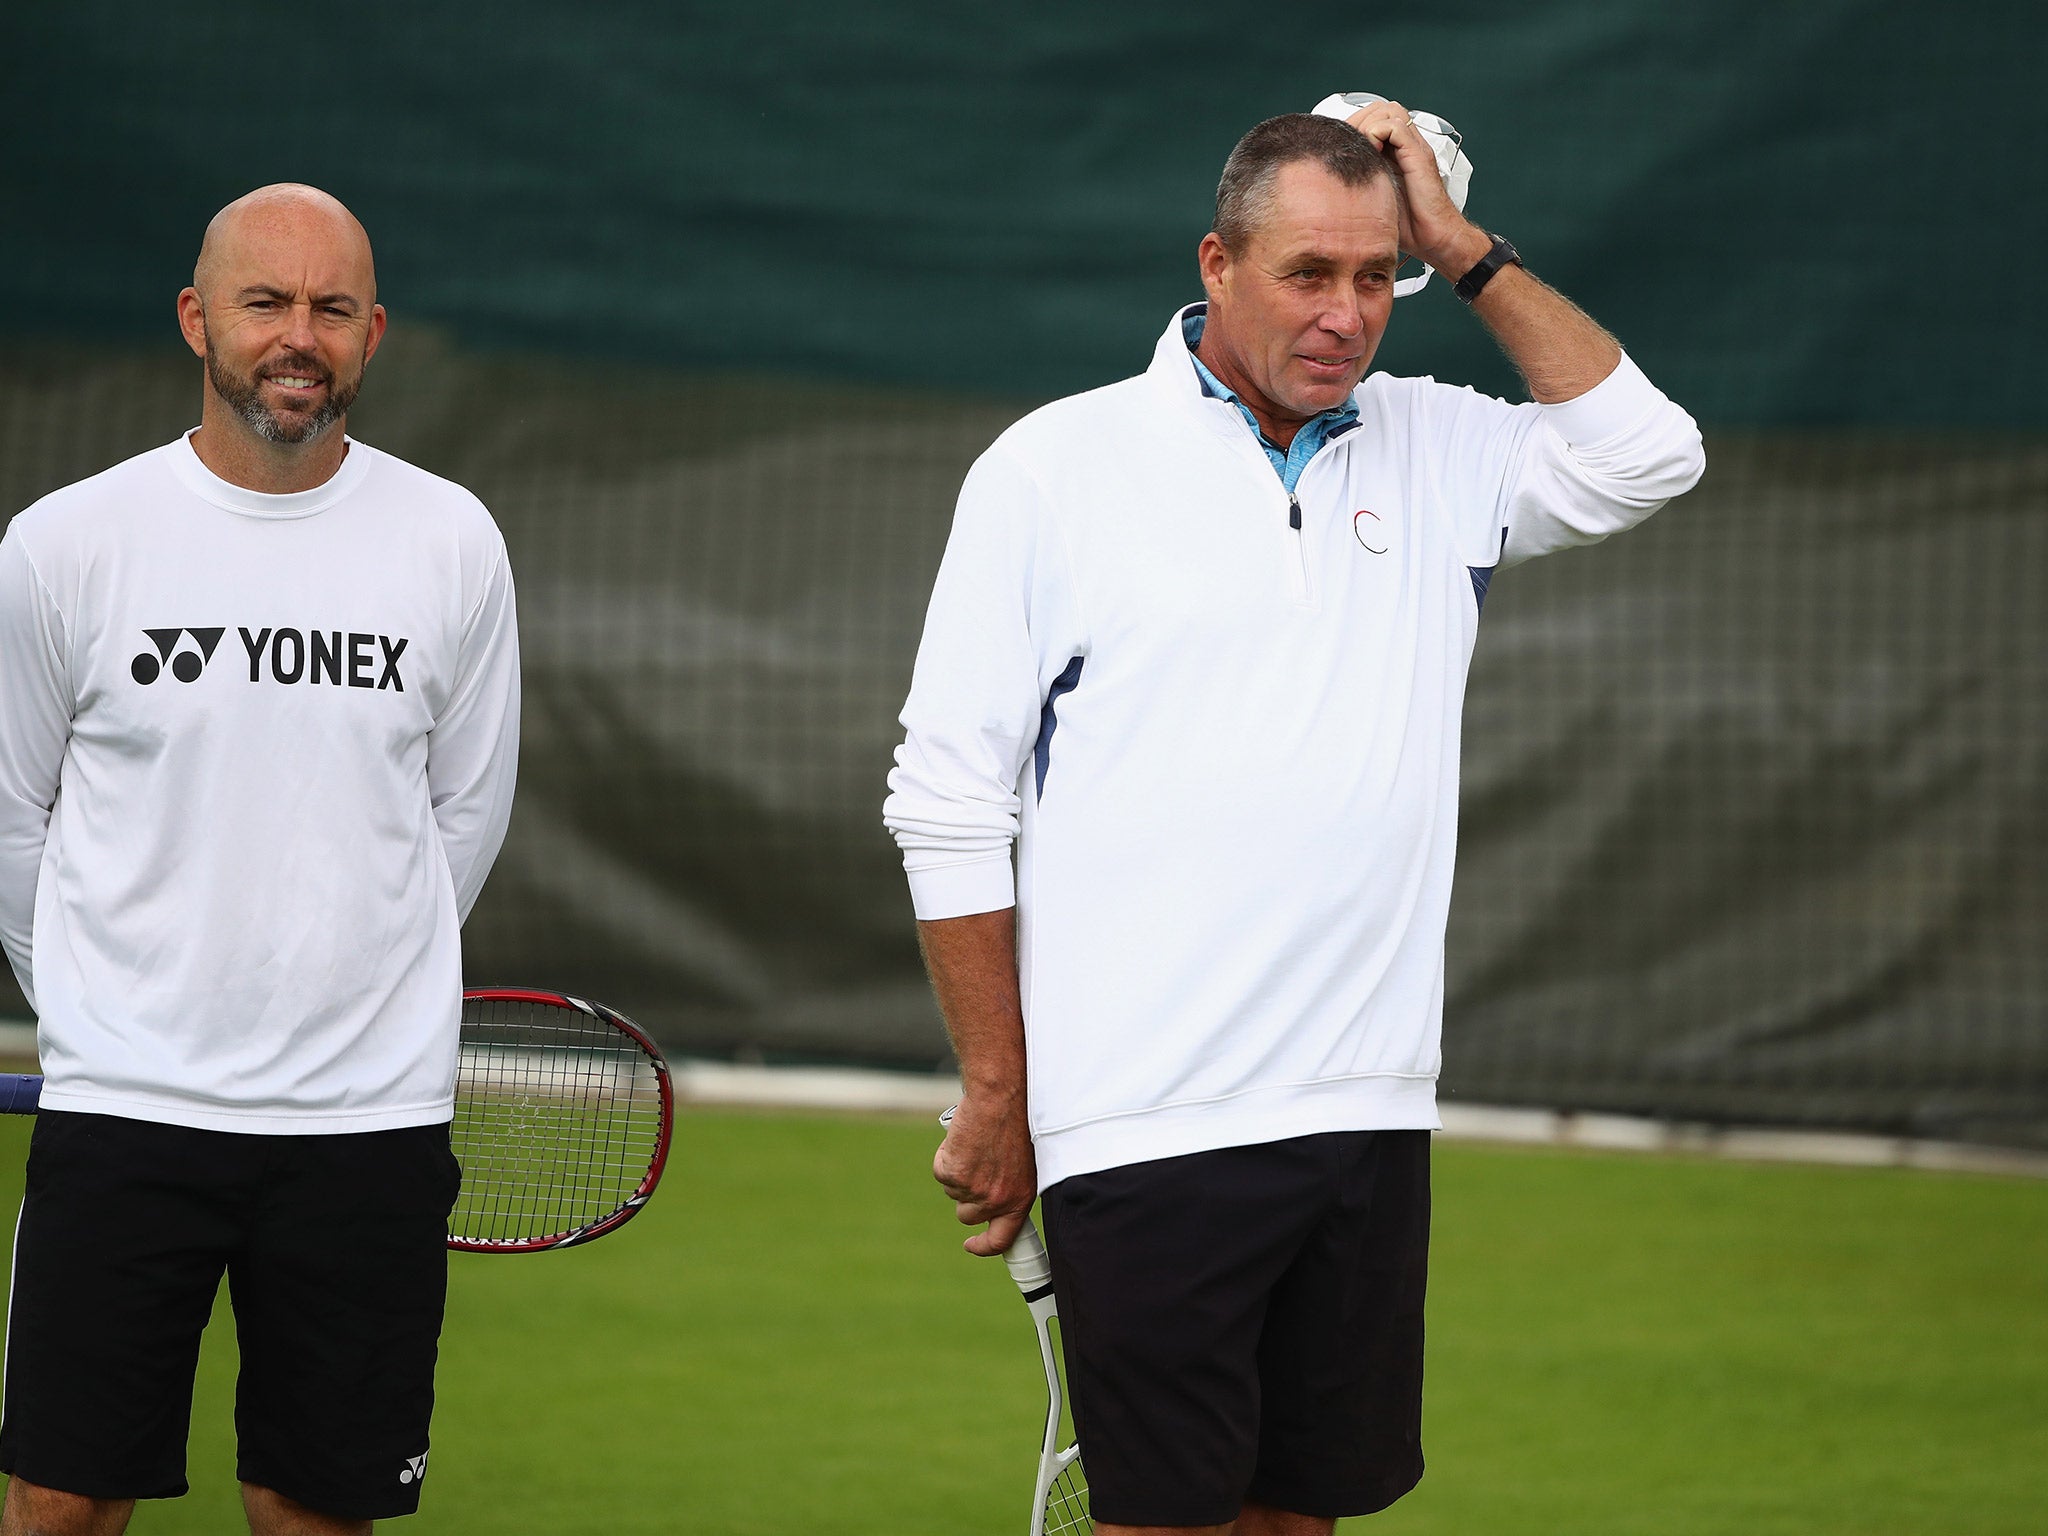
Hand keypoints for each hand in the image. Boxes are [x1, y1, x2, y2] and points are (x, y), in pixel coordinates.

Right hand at [934, 1090, 1035, 1256]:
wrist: (999, 1097)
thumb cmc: (1015, 1121)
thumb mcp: (1024, 1162)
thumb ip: (1010, 1185)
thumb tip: (993, 1201)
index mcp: (1020, 1198)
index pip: (1001, 1240)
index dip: (984, 1246)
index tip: (971, 1244)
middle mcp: (997, 1200)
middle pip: (968, 1215)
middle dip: (965, 1197)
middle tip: (973, 1168)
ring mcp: (972, 1189)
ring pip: (953, 1192)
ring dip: (958, 1172)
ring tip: (974, 1145)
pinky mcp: (952, 1174)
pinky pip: (941, 1172)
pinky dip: (946, 1157)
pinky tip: (962, 1139)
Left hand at [1344, 100, 1490, 278]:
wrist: (1434, 238)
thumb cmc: (1407, 225)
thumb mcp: (1372, 198)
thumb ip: (1356, 182)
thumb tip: (1325, 183)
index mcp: (1395, 151)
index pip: (1372, 118)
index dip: (1354, 125)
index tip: (1339, 145)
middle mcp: (1406, 145)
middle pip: (1379, 109)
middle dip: (1358, 121)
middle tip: (1348, 145)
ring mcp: (1414, 147)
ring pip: (1388, 111)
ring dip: (1368, 125)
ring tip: (1362, 150)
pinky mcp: (1419, 155)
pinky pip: (1397, 127)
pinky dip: (1378, 134)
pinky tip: (1373, 154)